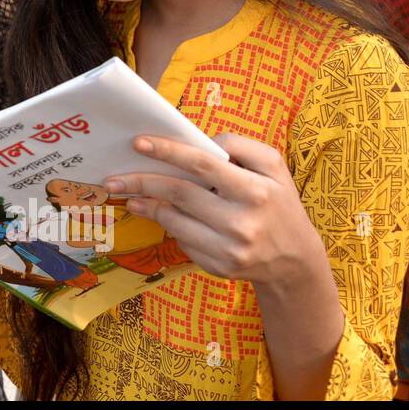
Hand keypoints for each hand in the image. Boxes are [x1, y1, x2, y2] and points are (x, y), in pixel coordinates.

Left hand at [103, 132, 330, 291]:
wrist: (295, 259)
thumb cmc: (277, 202)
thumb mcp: (273, 167)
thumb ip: (240, 145)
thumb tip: (198, 141)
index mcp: (256, 191)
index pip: (202, 164)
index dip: (167, 151)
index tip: (138, 143)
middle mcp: (243, 222)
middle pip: (179, 194)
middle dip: (141, 182)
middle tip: (113, 178)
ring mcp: (230, 249)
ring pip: (174, 220)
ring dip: (146, 205)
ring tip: (129, 194)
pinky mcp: (220, 267)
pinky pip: (183, 241)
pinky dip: (168, 225)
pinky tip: (158, 214)